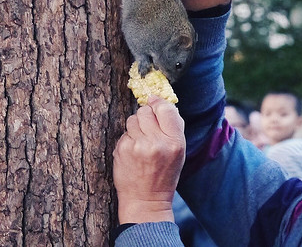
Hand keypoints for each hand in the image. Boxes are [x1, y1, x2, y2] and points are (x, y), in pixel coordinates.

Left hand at [113, 98, 185, 223]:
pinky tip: (132, 153)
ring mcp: (138, 145)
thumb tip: (158, 100)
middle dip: (145, 117)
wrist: (146, 201)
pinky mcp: (123, 149)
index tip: (153, 102)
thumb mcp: (178, 152)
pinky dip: (128, 139)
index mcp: (175, 142)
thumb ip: (172, 127)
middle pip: (145, 110)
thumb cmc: (163, 175)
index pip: (166, 108)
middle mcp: (157, 142)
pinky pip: (124, 132)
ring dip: (135, 127)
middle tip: (148, 132)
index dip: (158, 103)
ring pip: (132, 119)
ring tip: (141, 144)